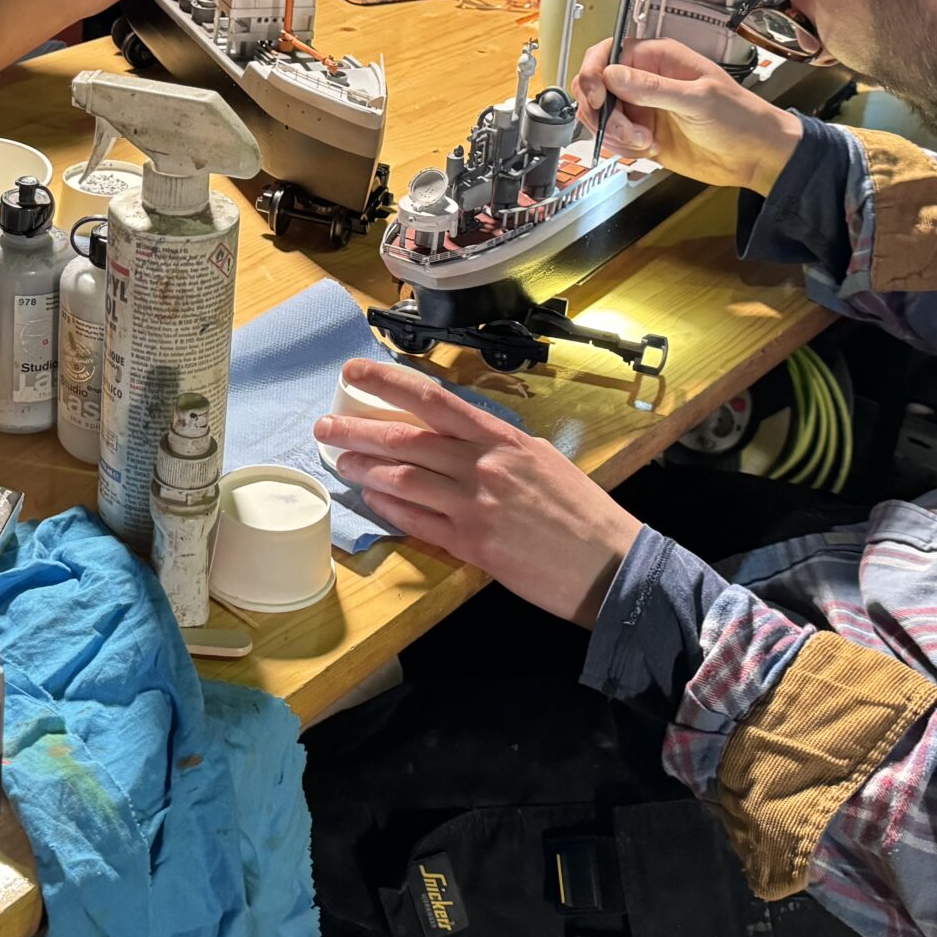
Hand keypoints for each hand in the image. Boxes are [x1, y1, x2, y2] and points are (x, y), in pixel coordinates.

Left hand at [313, 360, 641, 626]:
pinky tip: (372, 502)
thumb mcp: (541, 460)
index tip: (353, 372)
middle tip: (325, 427)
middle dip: (357, 430)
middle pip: (405, 439)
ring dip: (364, 471)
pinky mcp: (473, 546)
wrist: (611, 563)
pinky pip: (417, 522)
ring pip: (403, 480)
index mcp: (502, 438)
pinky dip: (389, 509)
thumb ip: (497, 447)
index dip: (386, 382)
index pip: (433, 399)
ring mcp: (476, 506)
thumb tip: (458, 438)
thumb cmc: (581, 512)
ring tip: (339, 464)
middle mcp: (484, 466)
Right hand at [573, 37, 802, 195]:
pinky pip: (614, 139)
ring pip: (601, 116)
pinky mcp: (642, 133)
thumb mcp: (698, 99)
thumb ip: (653, 87)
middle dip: (603, 112)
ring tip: (645, 141)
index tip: (596, 97)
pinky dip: (622, 148)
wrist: (754, 155)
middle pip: (596, 86)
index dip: (594, 73)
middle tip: (627, 130)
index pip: (608, 54)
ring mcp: (642, 108)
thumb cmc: (740, 117)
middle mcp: (646, 80)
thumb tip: (613, 74)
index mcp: (659, 58)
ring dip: (615, 134)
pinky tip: (648, 149)